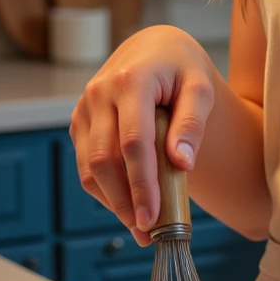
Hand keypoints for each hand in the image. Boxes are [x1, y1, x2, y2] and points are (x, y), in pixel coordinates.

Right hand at [69, 25, 215, 246]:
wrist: (154, 48)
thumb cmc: (181, 67)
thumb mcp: (200, 87)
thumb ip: (192, 123)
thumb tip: (182, 164)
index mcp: (131, 80)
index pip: (133, 142)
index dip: (141, 184)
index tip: (153, 218)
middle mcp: (100, 93)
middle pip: (104, 160)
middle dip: (124, 201)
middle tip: (148, 232)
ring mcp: (85, 107)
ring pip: (89, 167)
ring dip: (112, 201)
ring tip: (140, 226)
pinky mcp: (80, 120)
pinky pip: (85, 163)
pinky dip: (104, 188)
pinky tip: (127, 203)